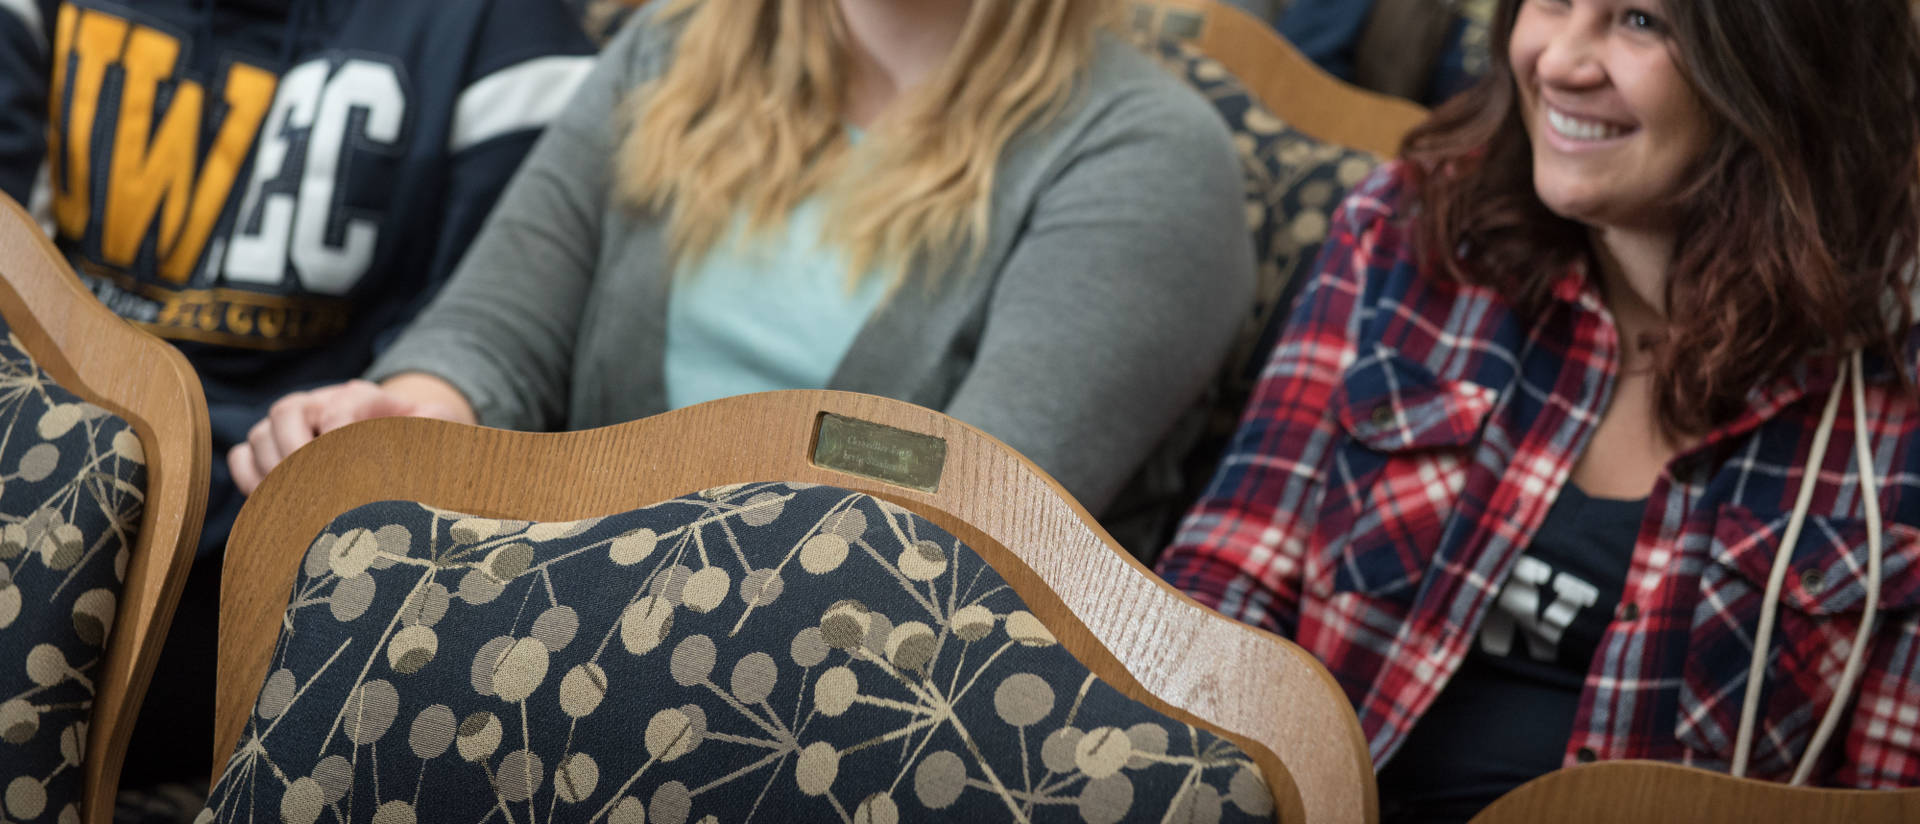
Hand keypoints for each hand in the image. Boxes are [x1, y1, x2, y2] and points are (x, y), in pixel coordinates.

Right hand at [227, 377, 472, 494]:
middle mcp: (318, 403)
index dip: (340, 438)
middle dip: (296, 456)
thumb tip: (421, 448)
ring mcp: (289, 424)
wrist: (399, 433)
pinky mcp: (270, 447)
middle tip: (313, 494)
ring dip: (271, 471)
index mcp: (361, 397)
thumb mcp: (435, 426)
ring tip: (294, 503)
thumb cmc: (418, 436)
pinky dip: (249, 478)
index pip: (341, 407)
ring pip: (260, 437)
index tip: (349, 476)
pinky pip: (242, 457)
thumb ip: (431, 427)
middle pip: (286, 414)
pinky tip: (272, 504)